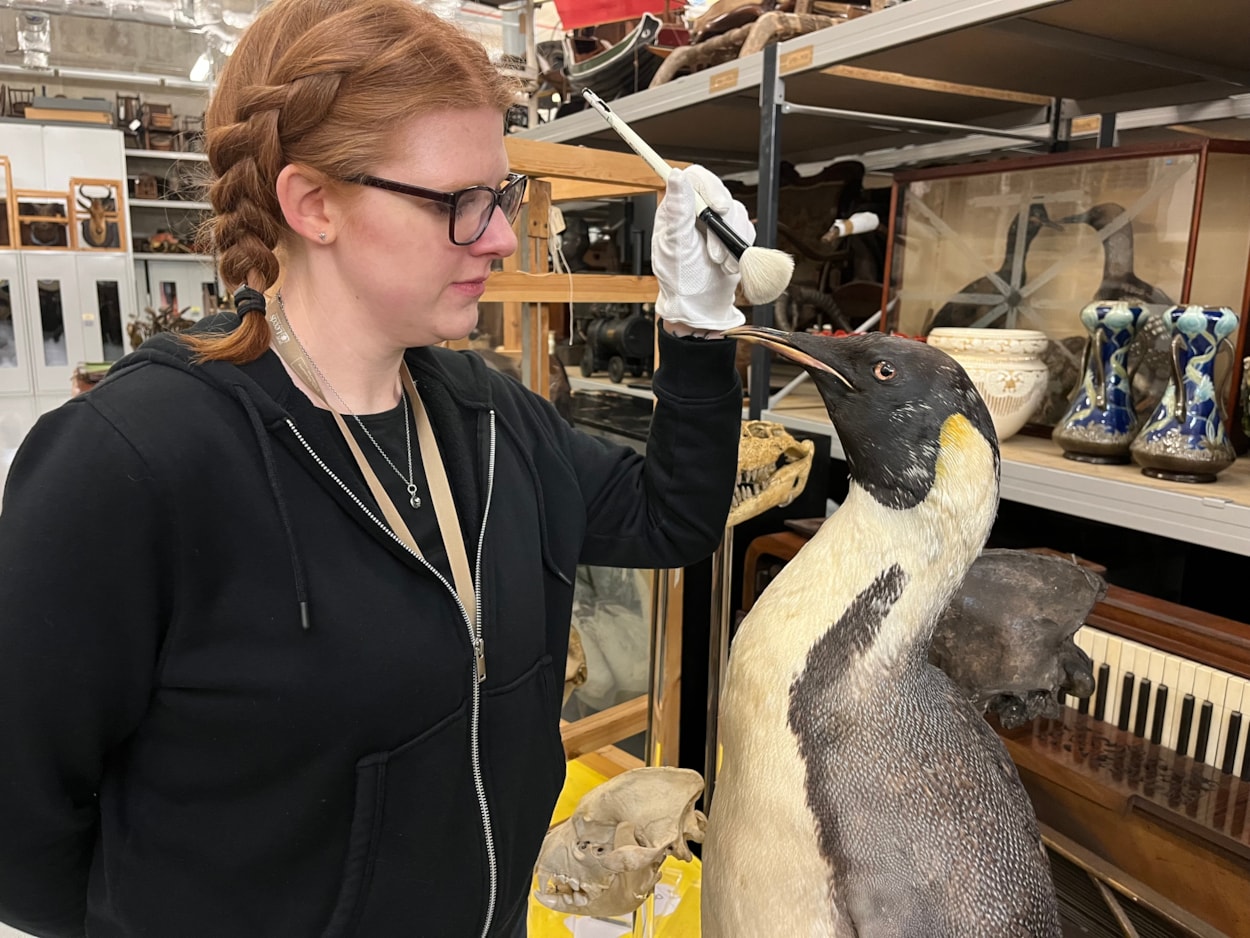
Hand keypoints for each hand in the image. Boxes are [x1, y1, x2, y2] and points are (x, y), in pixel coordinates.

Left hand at [652, 165, 753, 333]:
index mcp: (676, 208)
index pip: (695, 178)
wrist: (699, 305)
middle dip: (723, 222)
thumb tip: (676, 177)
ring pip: (737, 212)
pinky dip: (740, 248)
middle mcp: (696, 210)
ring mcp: (716, 222)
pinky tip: (728, 264)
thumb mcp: (674, 245)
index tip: (717, 208)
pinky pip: (747, 230)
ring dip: (730, 240)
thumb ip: (677, 210)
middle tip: (715, 249)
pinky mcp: (732, 235)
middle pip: (720, 192)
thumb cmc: (679, 279)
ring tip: (717, 262)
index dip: (710, 187)